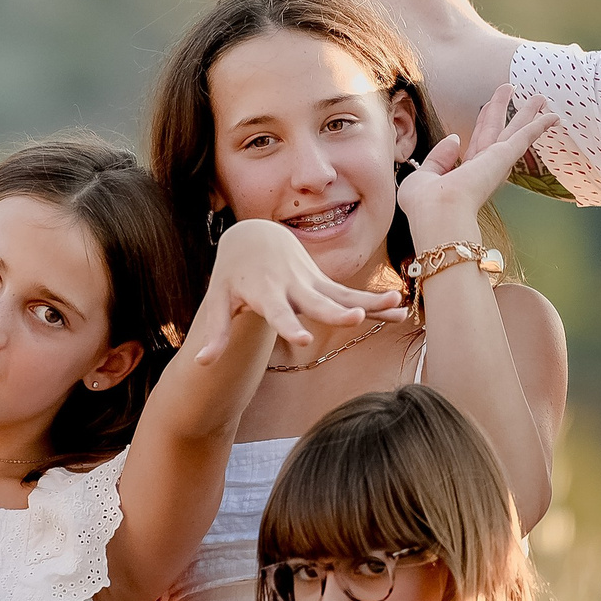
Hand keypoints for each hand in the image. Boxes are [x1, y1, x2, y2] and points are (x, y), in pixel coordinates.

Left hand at [195, 218, 403, 365]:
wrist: (254, 236)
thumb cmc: (232, 275)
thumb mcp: (219, 300)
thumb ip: (216, 332)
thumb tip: (199, 364)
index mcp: (265, 293)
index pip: (278, 313)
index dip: (289, 325)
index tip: (302, 338)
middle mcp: (292, 287)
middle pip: (317, 302)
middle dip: (336, 311)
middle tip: (355, 319)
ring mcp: (311, 284)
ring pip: (344, 295)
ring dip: (370, 301)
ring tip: (397, 306)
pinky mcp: (324, 284)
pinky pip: (353, 294)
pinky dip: (375, 300)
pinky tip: (401, 309)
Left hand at [396, 87, 560, 240]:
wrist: (437, 214)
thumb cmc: (425, 205)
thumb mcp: (424, 176)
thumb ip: (438, 158)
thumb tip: (454, 138)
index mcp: (465, 174)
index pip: (476, 142)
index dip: (482, 121)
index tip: (488, 106)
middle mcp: (483, 168)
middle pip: (496, 131)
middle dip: (503, 109)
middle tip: (512, 89)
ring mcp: (495, 163)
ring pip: (514, 131)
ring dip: (527, 113)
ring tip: (539, 97)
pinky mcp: (503, 157)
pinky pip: (524, 137)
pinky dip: (539, 126)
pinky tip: (553, 116)